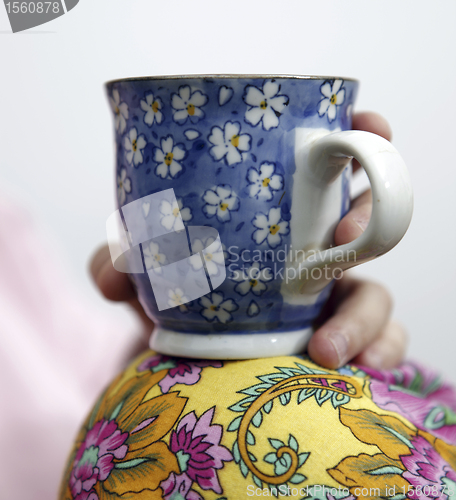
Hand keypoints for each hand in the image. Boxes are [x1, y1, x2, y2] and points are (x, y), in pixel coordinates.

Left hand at [90, 112, 406, 369]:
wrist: (191, 360)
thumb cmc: (180, 300)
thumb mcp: (147, 276)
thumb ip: (120, 264)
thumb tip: (114, 270)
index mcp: (282, 215)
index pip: (332, 164)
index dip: (360, 136)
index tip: (365, 127)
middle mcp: (314, 250)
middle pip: (364, 219)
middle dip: (368, 218)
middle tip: (343, 239)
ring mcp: (332, 298)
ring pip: (376, 293)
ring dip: (365, 316)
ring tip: (326, 349)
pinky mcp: (340, 341)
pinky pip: (379, 344)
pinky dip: (378, 354)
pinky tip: (358, 372)